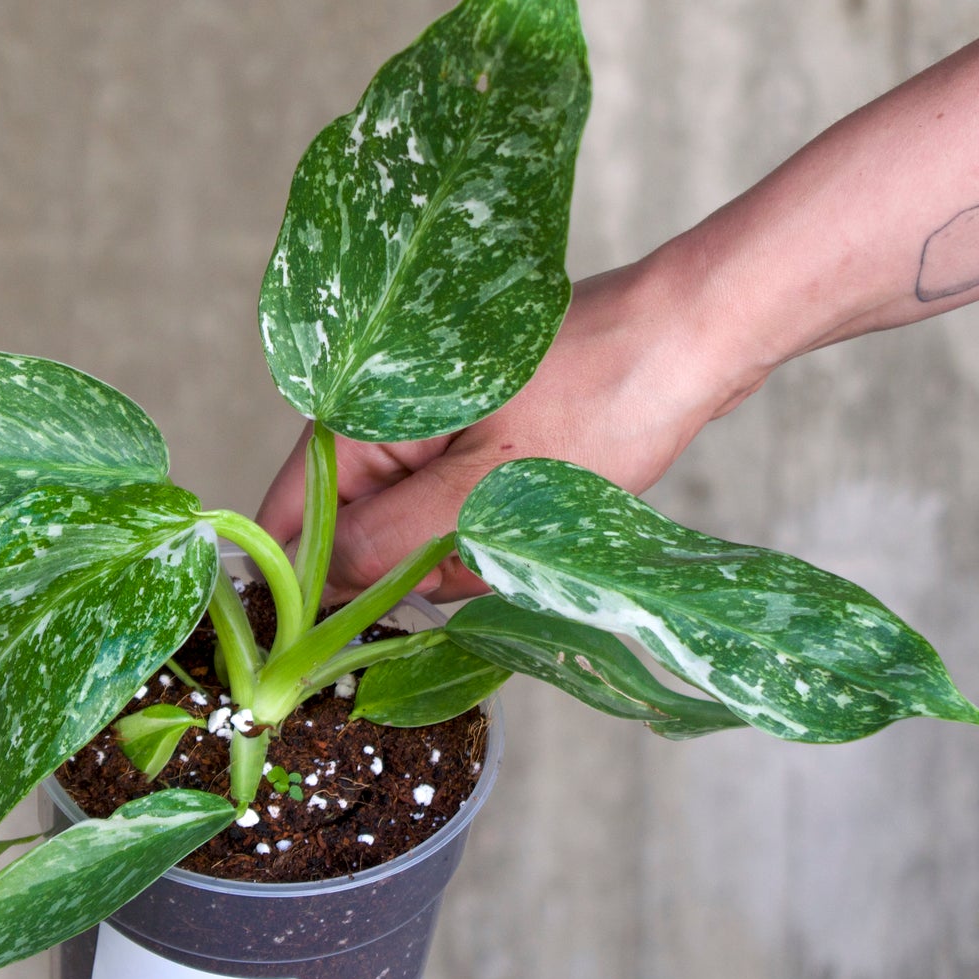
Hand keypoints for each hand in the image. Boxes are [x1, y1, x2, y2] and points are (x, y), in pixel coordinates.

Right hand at [257, 252, 764, 601]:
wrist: (687, 339)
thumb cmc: (595, 403)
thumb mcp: (487, 492)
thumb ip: (390, 542)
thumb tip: (318, 590)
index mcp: (362, 415)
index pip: (291, 513)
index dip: (303, 582)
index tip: (333, 639)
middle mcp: (381, 416)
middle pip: (353, 529)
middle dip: (408, 568)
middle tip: (484, 555)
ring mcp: (427, 425)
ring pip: (411, 526)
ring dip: (459, 552)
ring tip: (526, 523)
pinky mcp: (472, 434)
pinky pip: (454, 507)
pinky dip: (488, 529)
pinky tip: (537, 514)